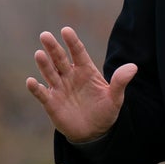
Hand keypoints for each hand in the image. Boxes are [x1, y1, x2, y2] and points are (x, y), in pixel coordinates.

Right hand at [25, 26, 136, 142]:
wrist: (94, 133)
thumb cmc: (105, 111)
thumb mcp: (116, 98)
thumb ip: (120, 82)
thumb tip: (133, 67)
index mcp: (86, 70)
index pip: (78, 52)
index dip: (72, 42)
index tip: (66, 30)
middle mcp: (70, 76)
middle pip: (60, 59)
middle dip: (53, 48)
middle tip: (45, 35)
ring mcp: (59, 88)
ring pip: (50, 73)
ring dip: (44, 64)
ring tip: (39, 54)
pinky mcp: (51, 102)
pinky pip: (42, 93)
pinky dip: (36, 88)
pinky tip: (31, 81)